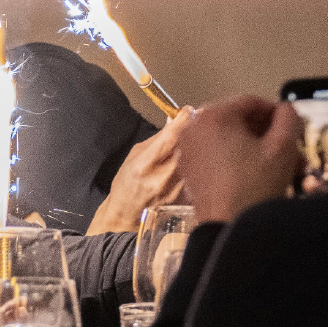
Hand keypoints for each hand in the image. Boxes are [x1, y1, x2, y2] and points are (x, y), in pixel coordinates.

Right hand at [87, 107, 193, 233]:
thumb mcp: (135, 156)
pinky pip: (199, 175)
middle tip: (200, 122)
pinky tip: (198, 163)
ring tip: (199, 142)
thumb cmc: (127, 184)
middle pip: (189, 147)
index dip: (184, 120)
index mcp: (144, 165)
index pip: (170, 137)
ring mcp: (177, 191)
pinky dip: (201, 165)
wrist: (127, 215)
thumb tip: (174, 120)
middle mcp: (162, 178)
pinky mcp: (187, 199)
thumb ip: (156, 139)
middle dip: (196, 132)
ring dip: (201, 148)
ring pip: (197, 160)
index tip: (190, 111)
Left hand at [178, 96, 303, 222]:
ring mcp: (187, 150)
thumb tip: (286, 109)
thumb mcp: (283, 146)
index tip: (291, 124)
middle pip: (238, 121)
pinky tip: (259, 173)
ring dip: (256, 147)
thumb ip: (289, 118)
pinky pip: (216, 154)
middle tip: (289, 146)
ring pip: (228, 139)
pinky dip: (237, 158)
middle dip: (267, 133)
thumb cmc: (254, 186)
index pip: (250, 102)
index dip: (276, 112)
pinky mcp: (189, 169)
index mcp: (212, 116)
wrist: (228, 226)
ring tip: (281, 163)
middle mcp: (193, 129)